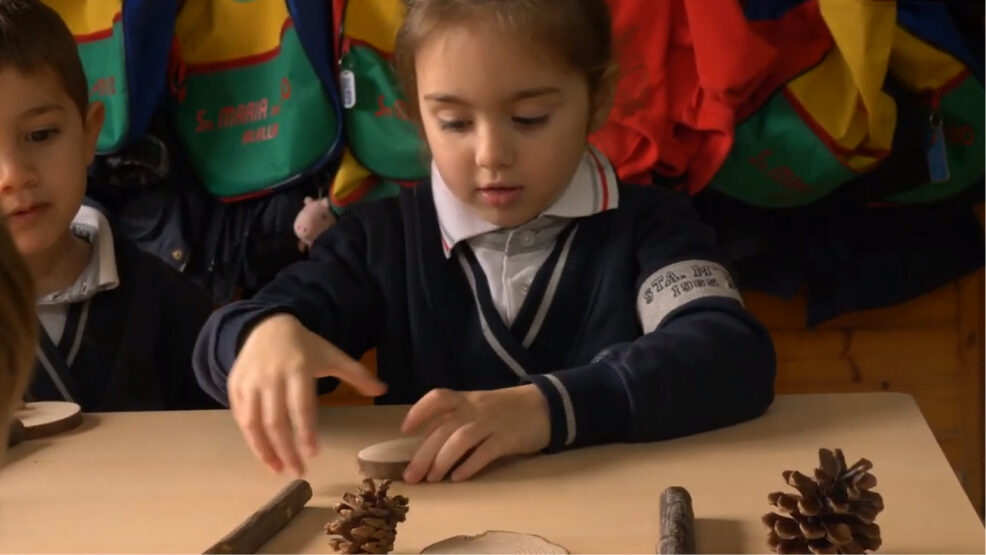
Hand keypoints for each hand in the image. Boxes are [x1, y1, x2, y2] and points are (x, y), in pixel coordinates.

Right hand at [228, 313, 385, 475]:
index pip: (301, 407)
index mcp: (297, 368)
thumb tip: (383, 389)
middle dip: (286, 450)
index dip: (306, 432)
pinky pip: (239, 415)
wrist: (266, 325)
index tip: (314, 454)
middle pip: (275, 421)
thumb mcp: (331, 355)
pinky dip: (249, 436)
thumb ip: (356, 374)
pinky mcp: (234, 385)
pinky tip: (262, 450)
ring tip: (276, 468)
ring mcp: (249, 382)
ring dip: (263, 449)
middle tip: (297, 471)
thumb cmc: (304, 346)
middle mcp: (270, 377)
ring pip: (252, 422)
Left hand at [400, 385, 549, 482]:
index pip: (437, 398)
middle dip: (424, 453)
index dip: (419, 412)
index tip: (405, 430)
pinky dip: (470, 465)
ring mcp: (492, 423)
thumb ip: (458, 419)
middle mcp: (476, 408)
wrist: (547, 405)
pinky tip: (459, 478)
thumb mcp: (480, 406)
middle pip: (444, 429)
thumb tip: (430, 444)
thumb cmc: (508, 409)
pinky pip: (485, 452)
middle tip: (411, 476)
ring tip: (432, 479)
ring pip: (461, 439)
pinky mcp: (508, 438)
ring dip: (443, 460)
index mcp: (467, 399)